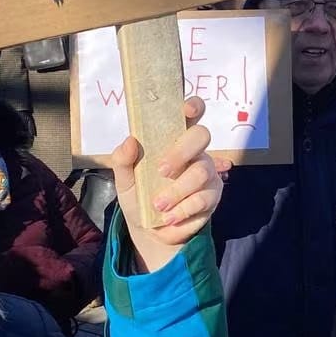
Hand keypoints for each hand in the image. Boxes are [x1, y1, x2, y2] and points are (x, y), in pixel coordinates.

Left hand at [110, 96, 221, 273]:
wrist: (149, 231)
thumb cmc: (138, 196)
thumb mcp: (124, 180)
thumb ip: (123, 160)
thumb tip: (130, 141)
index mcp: (172, 139)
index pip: (189, 114)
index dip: (193, 106)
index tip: (187, 109)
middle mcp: (193, 151)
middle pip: (201, 135)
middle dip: (182, 151)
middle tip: (162, 170)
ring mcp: (206, 172)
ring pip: (202, 170)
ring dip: (178, 190)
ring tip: (158, 205)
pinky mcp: (213, 194)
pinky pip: (204, 197)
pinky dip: (183, 209)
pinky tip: (169, 217)